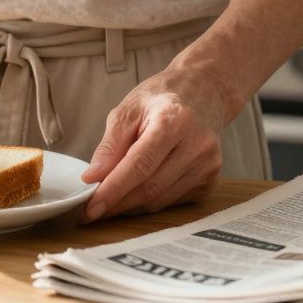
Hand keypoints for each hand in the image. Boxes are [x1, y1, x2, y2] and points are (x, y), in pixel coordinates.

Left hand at [79, 66, 230, 221]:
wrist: (202, 93)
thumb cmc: (160, 100)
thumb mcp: (127, 111)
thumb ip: (110, 146)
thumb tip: (93, 178)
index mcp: (174, 122)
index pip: (140, 166)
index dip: (113, 190)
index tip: (91, 208)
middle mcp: (197, 145)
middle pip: (150, 188)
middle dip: (117, 203)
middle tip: (92, 209)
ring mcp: (208, 165)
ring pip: (160, 200)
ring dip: (131, 205)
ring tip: (111, 199)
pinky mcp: (211, 180)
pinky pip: (173, 201)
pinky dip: (150, 200)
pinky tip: (138, 189)